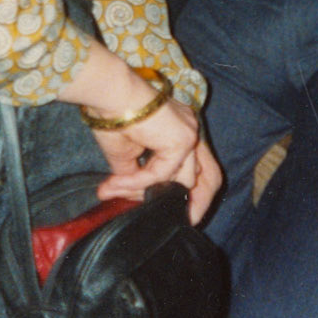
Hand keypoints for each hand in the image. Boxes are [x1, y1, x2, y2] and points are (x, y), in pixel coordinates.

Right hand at [64, 44, 223, 222]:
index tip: (184, 215)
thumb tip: (131, 196)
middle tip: (178, 222)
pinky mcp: (182, 140)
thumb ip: (137, 176)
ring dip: (145, 190)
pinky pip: (161, 174)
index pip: (200, 166)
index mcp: (181, 131)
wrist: (111, 95)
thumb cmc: (114, 116)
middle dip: (196, 204)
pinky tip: (116, 183)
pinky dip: (137, 182)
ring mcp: (190, 135)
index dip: (194, 193)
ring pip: (180, 180)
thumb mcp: (126, 155)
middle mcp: (191, 132)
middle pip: (206, 177)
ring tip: (114, 190)